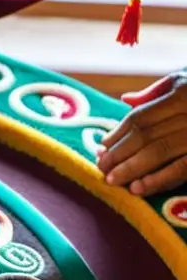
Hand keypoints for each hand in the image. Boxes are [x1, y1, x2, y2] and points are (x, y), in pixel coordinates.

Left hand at [97, 72, 186, 195]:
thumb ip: (158, 91)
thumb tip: (126, 100)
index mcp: (183, 93)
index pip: (140, 118)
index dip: (117, 135)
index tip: (101, 148)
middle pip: (145, 137)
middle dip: (118, 154)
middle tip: (100, 169)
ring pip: (160, 153)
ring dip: (132, 169)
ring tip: (113, 181)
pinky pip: (183, 168)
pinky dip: (160, 179)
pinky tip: (140, 188)